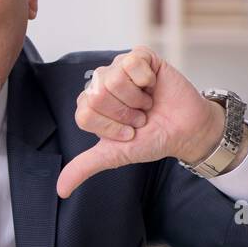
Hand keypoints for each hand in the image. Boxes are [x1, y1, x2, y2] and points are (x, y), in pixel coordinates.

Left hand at [56, 46, 227, 198]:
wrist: (186, 130)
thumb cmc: (151, 138)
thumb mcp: (115, 155)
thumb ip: (85, 167)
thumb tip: (61, 190)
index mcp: (90, 105)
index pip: (85, 115)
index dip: (110, 128)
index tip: (127, 133)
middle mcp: (100, 84)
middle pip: (97, 96)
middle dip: (124, 114)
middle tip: (139, 117)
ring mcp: (119, 67)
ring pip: (114, 79)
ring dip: (137, 99)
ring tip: (147, 104)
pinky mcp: (139, 56)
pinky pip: (133, 62)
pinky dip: (147, 79)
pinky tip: (153, 86)